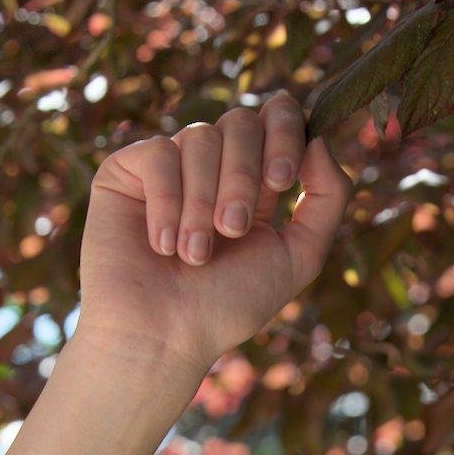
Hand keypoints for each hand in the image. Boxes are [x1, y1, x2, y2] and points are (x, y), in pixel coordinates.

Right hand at [75, 93, 353, 371]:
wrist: (163, 336)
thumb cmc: (227, 305)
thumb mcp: (299, 256)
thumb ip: (328, 199)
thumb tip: (318, 137)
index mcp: (254, 181)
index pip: (276, 118)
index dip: (284, 132)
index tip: (281, 181)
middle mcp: (211, 166)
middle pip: (241, 121)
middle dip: (243, 175)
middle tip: (232, 230)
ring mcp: (169, 165)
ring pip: (200, 137)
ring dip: (203, 202)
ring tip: (194, 255)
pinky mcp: (126, 171)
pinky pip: (158, 153)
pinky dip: (167, 201)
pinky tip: (161, 246)